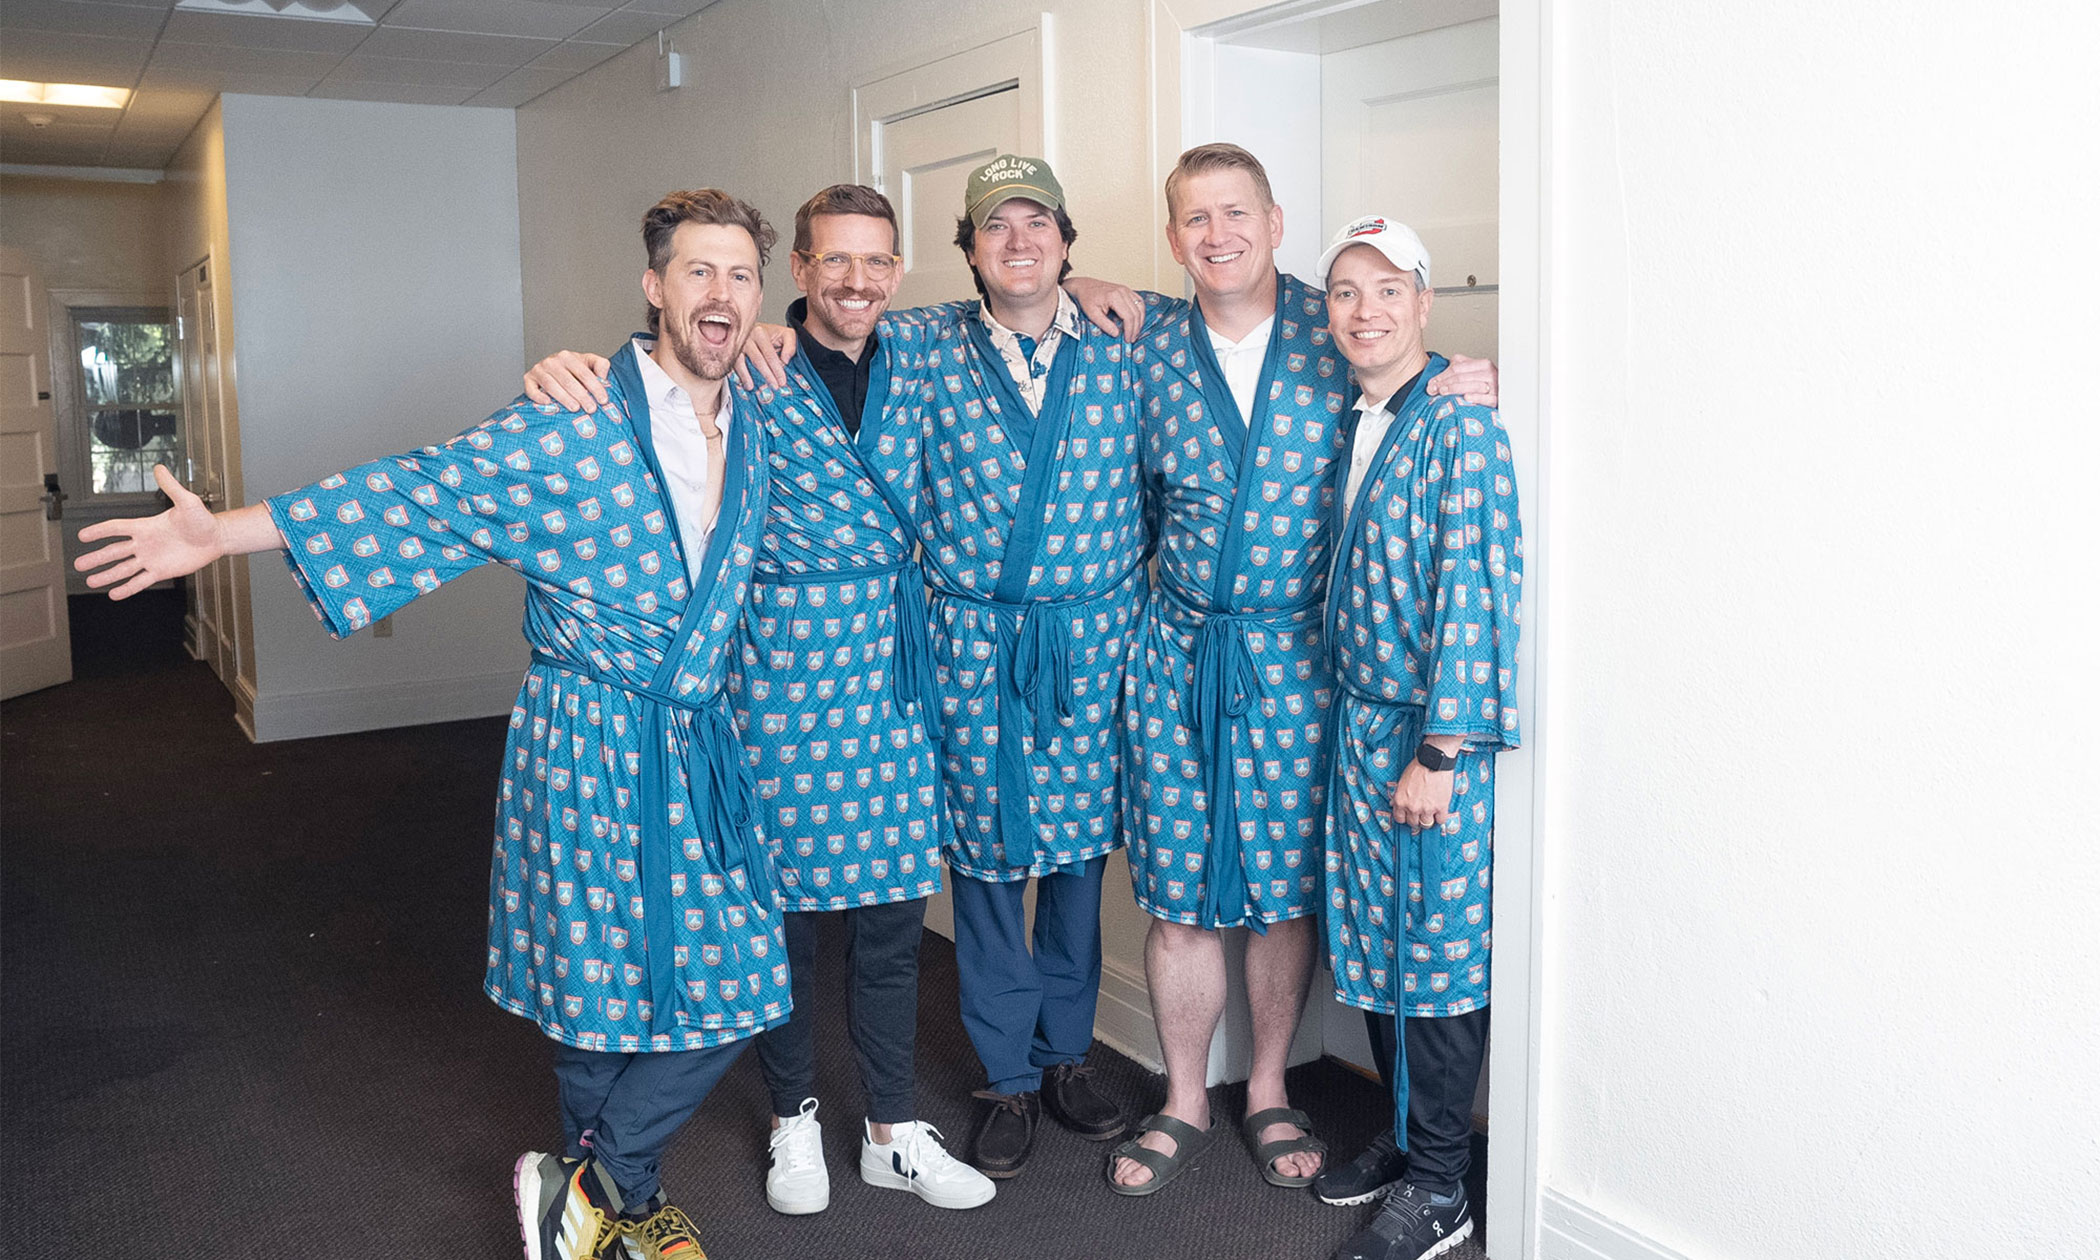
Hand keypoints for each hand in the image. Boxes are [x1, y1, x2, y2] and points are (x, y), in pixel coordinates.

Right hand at [74, 465, 229, 598]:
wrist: (215, 538)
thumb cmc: (202, 519)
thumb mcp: (186, 501)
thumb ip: (171, 486)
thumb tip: (159, 468)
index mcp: (145, 526)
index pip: (116, 528)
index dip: (99, 532)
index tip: (83, 536)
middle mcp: (144, 543)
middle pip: (114, 552)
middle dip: (96, 558)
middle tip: (78, 564)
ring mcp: (151, 558)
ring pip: (123, 569)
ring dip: (107, 575)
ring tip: (90, 582)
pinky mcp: (161, 571)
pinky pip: (140, 581)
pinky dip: (128, 588)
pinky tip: (115, 594)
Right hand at [524, 351, 611, 412]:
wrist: (552, 369)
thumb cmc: (572, 369)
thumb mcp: (588, 362)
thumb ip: (600, 365)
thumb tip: (604, 375)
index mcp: (568, 356)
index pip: (584, 373)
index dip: (595, 387)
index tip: (603, 400)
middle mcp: (552, 361)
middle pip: (568, 381)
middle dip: (581, 396)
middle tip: (591, 408)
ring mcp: (539, 370)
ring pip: (551, 385)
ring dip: (564, 398)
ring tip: (575, 408)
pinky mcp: (528, 379)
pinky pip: (532, 389)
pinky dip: (539, 397)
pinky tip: (549, 403)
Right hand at [735, 323, 794, 388]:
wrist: (753, 327)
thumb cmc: (770, 334)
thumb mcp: (786, 334)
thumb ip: (791, 345)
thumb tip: (785, 360)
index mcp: (761, 333)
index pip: (770, 354)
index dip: (776, 369)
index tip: (781, 381)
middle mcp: (747, 337)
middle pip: (757, 359)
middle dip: (766, 375)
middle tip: (773, 386)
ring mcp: (737, 344)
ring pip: (741, 362)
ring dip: (746, 376)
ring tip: (751, 387)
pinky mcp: (730, 351)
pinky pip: (732, 364)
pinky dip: (737, 374)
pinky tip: (742, 382)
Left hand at [1065, 275, 1144, 342]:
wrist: (1084, 286)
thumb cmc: (1086, 298)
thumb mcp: (1092, 314)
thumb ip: (1104, 325)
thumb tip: (1116, 334)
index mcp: (1114, 297)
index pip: (1128, 316)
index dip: (1130, 330)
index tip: (1127, 339)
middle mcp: (1123, 291)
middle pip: (1136, 313)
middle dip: (1135, 328)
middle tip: (1131, 339)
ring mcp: (1126, 290)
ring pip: (1140, 307)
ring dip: (1140, 321)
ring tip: (1135, 332)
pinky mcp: (1127, 290)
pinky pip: (1139, 302)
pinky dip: (1140, 312)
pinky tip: (1137, 321)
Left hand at [1389, 760, 1453, 830]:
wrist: (1433, 761)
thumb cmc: (1417, 768)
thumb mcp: (1402, 781)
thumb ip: (1398, 795)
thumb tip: (1393, 804)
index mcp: (1401, 801)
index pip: (1400, 819)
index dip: (1405, 817)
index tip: (1409, 815)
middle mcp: (1412, 807)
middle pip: (1413, 823)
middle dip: (1416, 819)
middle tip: (1421, 813)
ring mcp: (1427, 809)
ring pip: (1426, 824)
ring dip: (1428, 820)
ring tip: (1431, 814)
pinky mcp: (1441, 807)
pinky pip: (1441, 821)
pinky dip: (1440, 818)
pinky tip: (1440, 812)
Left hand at [1427, 353, 1497, 407]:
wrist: (1504, 394)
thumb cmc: (1485, 384)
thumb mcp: (1472, 372)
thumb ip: (1457, 368)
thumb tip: (1436, 378)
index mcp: (1482, 364)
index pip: (1457, 368)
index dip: (1442, 375)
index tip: (1431, 383)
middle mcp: (1489, 373)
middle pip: (1462, 377)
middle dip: (1445, 383)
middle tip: (1433, 389)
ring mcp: (1494, 386)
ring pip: (1472, 386)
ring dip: (1455, 389)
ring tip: (1443, 392)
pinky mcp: (1497, 399)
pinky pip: (1486, 399)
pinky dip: (1476, 398)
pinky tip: (1466, 398)